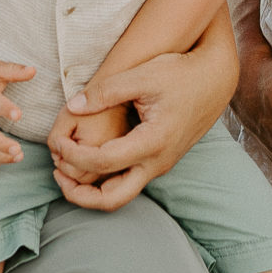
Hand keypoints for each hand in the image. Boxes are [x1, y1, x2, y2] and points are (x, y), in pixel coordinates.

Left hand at [46, 39, 235, 211]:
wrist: (215, 79)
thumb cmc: (180, 73)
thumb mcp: (142, 75)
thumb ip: (105, 91)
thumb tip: (72, 106)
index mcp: (153, 142)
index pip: (102, 161)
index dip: (73, 154)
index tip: (56, 141)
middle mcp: (157, 162)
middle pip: (112, 199)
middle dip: (79, 194)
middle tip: (56, 173)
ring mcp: (160, 165)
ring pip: (121, 195)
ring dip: (90, 191)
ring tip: (65, 170)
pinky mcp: (159, 162)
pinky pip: (128, 183)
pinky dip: (104, 181)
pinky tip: (87, 161)